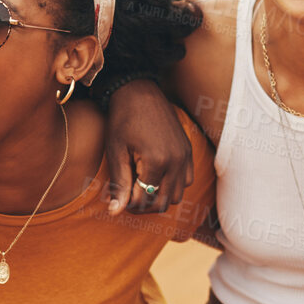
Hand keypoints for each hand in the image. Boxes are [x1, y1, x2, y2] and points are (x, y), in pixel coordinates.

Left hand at [104, 79, 193, 213]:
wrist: (139, 91)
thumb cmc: (122, 119)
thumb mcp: (116, 151)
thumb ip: (119, 183)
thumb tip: (115, 211)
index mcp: (156, 161)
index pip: (144, 200)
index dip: (129, 205)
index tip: (118, 200)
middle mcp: (176, 161)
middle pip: (163, 202)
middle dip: (145, 206)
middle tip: (128, 198)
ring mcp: (185, 155)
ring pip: (177, 195)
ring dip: (160, 197)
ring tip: (141, 188)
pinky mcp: (188, 150)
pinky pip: (186, 180)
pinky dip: (173, 185)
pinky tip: (156, 177)